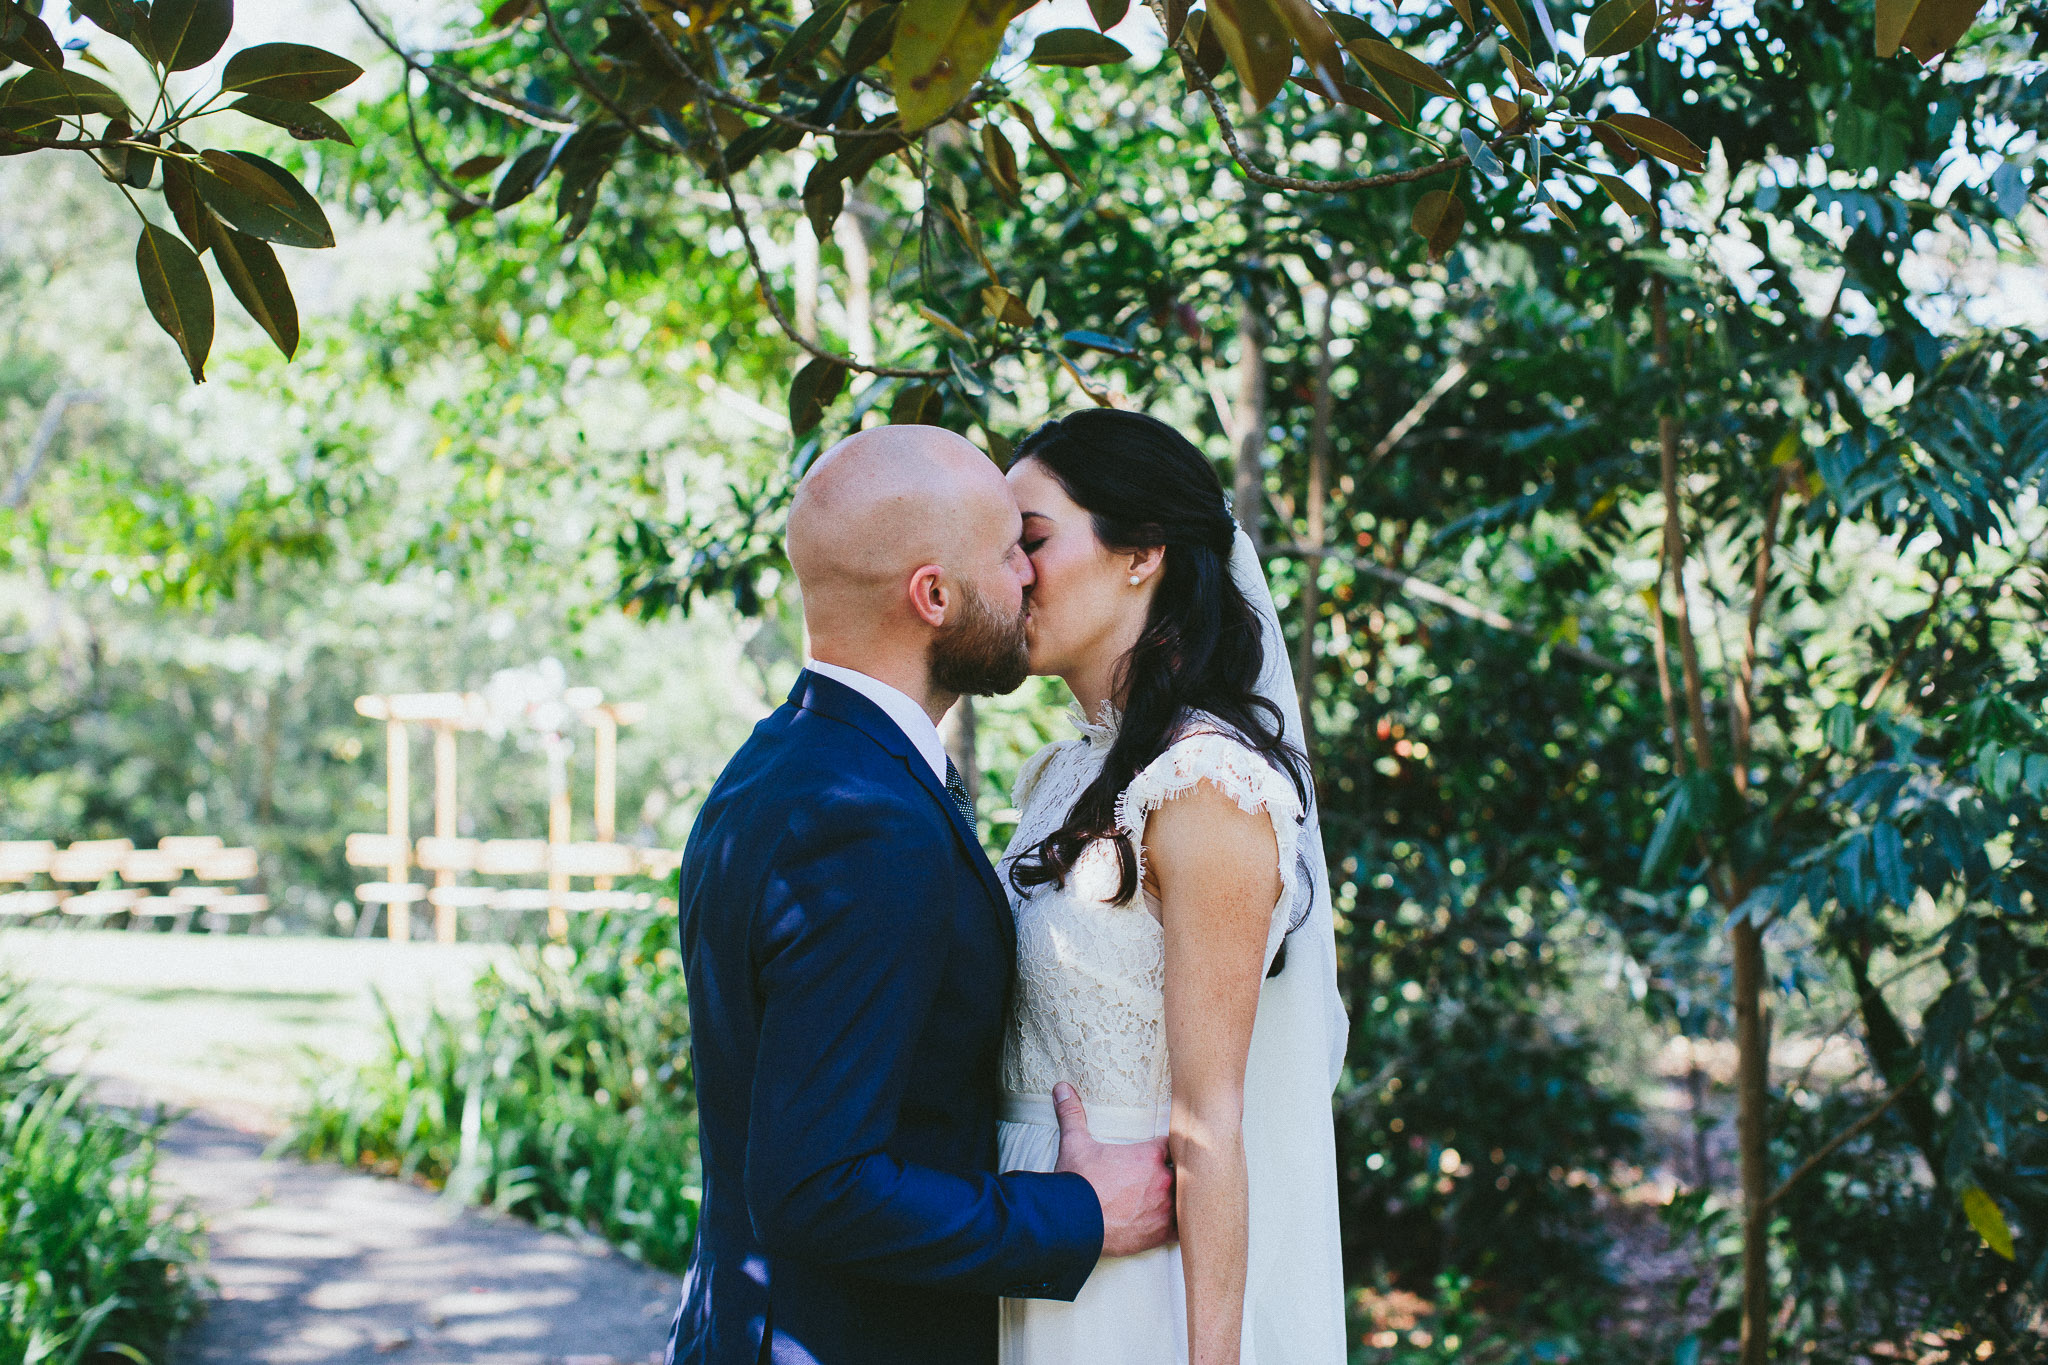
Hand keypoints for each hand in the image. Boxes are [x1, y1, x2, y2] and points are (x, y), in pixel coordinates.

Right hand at [1051, 1082, 1175, 1257]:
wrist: (1072, 1222)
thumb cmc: (1077, 1182)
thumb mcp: (1075, 1143)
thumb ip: (1073, 1114)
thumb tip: (1061, 1087)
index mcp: (1149, 1155)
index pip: (1174, 1143)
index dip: (1171, 1146)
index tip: (1167, 1149)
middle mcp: (1163, 1179)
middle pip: (1187, 1170)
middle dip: (1180, 1171)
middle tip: (1174, 1172)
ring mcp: (1165, 1208)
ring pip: (1188, 1199)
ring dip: (1182, 1197)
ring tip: (1178, 1198)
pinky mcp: (1161, 1233)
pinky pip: (1182, 1229)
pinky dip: (1180, 1226)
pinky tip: (1176, 1223)